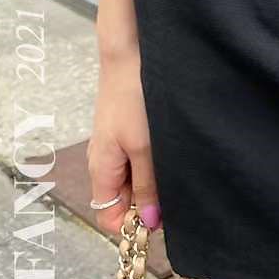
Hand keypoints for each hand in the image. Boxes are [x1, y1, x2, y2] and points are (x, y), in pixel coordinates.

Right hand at [87, 35, 160, 235]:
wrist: (132, 55)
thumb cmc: (136, 99)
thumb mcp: (146, 148)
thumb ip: (147, 186)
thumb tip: (147, 223)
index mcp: (102, 169)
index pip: (107, 215)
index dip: (131, 223)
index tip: (160, 219)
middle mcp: (105, 160)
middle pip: (122, 199)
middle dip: (147, 202)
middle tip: (175, 190)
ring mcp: (116, 145)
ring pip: (134, 178)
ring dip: (154, 180)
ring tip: (176, 166)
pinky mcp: (128, 131)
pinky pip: (139, 159)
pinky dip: (155, 162)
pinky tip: (172, 150)